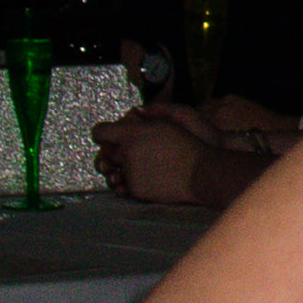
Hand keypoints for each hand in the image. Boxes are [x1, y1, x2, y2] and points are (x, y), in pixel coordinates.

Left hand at [92, 99, 264, 205]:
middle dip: (114, 153)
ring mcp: (130, 173)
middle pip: (107, 153)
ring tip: (139, 169)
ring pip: (114, 171)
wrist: (202, 172)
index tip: (109, 138)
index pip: (100, 132)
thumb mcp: (173, 120)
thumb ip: (150, 114)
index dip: (103, 134)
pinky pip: (124, 187)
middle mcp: (126, 153)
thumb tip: (135, 112)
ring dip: (121, 170)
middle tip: (129, 154)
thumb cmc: (189, 144)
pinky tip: (145, 179)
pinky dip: (130, 184)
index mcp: (131, 134)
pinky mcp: (135, 190)